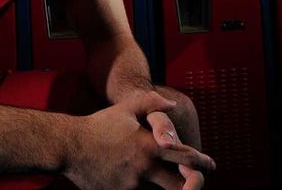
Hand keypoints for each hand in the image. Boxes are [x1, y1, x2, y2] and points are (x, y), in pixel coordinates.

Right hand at [64, 91, 212, 189]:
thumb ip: (151, 102)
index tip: (211, 164)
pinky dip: (140, 188)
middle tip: (196, 182)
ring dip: (164, 187)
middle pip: (179, 185)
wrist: (70, 146)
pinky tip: (132, 177)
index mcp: (148, 146)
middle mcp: (143, 168)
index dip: (202, 161)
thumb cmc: (99, 125)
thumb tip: (172, 105)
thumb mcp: (125, 108)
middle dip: (192, 186)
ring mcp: (131, 184)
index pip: (185, 156)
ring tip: (169, 181)